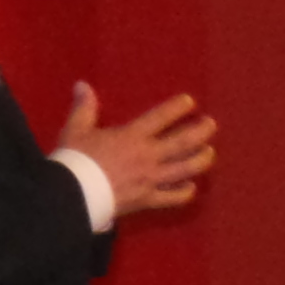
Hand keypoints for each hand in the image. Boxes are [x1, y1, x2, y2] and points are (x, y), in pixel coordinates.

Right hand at [59, 85, 216, 213]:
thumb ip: (84, 107)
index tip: (190, 102)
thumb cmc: (75, 161)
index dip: (177, 108)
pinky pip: (172, 197)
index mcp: (132, 136)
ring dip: (200, 160)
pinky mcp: (147, 200)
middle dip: (200, 132)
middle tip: (211, 125)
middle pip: (182, 142)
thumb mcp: (76, 129)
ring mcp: (151, 179)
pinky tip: (191, 188)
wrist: (73, 196)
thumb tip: (82, 85)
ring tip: (210, 153)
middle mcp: (147, 156)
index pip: (161, 117)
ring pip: (184, 169)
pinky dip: (185, 192)